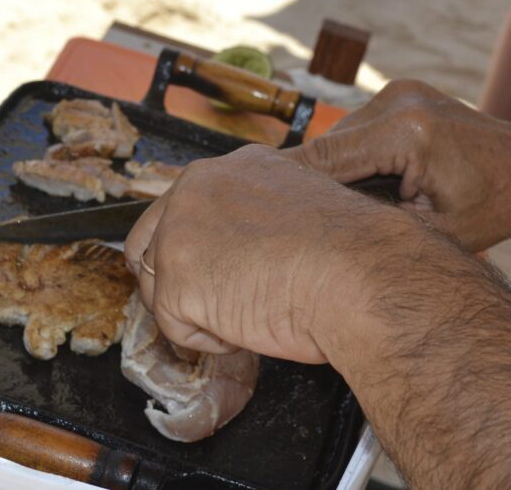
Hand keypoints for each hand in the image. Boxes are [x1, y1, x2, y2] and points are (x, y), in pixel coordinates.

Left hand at [124, 145, 417, 362]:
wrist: (363, 274)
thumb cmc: (350, 251)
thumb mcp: (295, 208)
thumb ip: (254, 216)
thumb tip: (241, 246)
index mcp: (226, 168)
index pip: (177, 211)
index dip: (191, 251)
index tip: (214, 273)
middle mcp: (192, 190)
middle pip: (148, 246)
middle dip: (175, 282)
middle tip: (218, 304)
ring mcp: (177, 235)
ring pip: (158, 289)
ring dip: (197, 312)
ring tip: (249, 311)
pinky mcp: (175, 283)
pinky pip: (175, 328)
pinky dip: (209, 341)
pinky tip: (247, 326)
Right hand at [283, 79, 510, 250]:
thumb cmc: (493, 207)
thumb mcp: (429, 234)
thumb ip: (370, 227)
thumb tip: (313, 229)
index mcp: (407, 132)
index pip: (325, 160)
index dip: (287, 186)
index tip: (255, 209)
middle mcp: (398, 102)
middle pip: (327, 147)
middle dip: (309, 184)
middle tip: (281, 221)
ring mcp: (399, 93)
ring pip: (338, 139)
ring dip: (330, 172)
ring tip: (321, 210)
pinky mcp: (400, 96)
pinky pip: (356, 132)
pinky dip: (349, 159)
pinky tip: (350, 189)